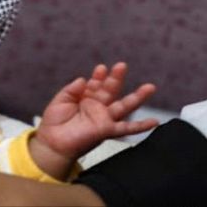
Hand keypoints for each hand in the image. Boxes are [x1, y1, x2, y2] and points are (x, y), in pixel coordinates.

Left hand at [31, 62, 157, 177]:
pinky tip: (154, 122)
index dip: (98, 76)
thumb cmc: (55, 122)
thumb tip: (82, 79)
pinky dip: (140, 126)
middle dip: (116, 78)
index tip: (101, 68)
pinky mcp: (106, 130)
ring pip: (123, 106)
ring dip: (137, 97)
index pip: (95, 83)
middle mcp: (97, 106)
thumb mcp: (60, 100)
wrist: (52, 142)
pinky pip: (126, 128)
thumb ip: (71, 89)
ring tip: (150, 87)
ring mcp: (103, 118)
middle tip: (122, 65)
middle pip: (110, 90)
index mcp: (86, 97)